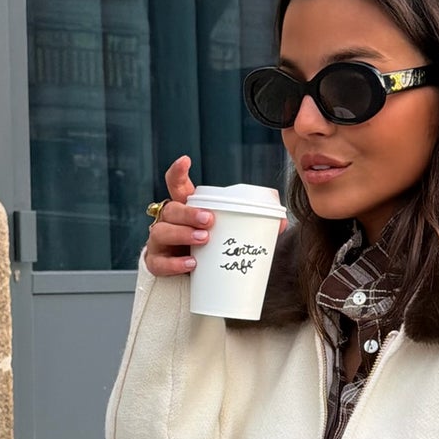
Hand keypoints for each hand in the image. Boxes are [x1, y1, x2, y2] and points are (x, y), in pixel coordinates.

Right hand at [144, 155, 284, 278]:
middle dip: (189, 213)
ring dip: (182, 234)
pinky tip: (192, 264)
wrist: (196, 278)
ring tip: (204, 239)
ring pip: (161, 232)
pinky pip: (159, 263)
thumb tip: (282, 222)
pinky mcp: (157, 263)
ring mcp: (160, 242)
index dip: (178, 172)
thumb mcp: (226, 232)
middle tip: (210, 219)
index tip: (186, 160)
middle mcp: (169, 222)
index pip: (176, 185)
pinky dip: (175, 264)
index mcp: (185, 208)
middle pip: (171, 209)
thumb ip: (252, 225)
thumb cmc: (211, 248)